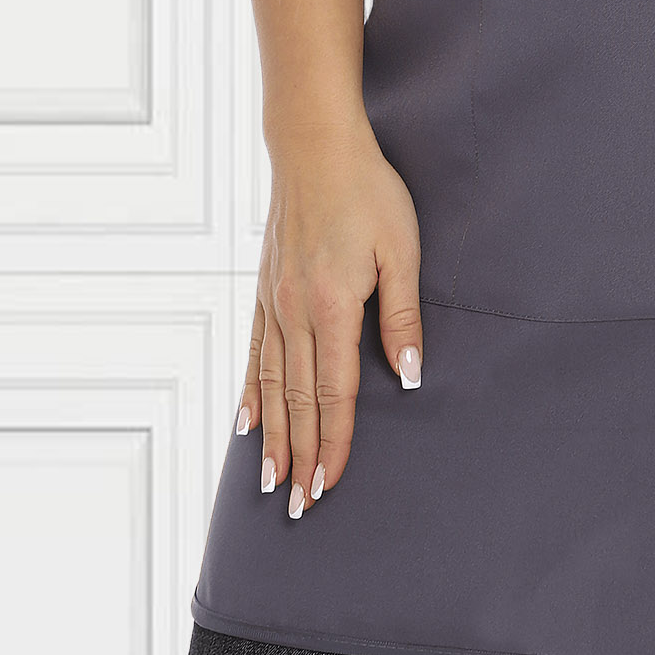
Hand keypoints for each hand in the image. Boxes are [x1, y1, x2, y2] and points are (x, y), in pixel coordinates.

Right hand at [237, 118, 423, 517]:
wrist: (314, 146)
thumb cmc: (368, 191)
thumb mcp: (401, 248)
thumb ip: (403, 315)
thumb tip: (409, 376)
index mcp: (333, 308)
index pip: (335, 394)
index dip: (335, 443)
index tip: (331, 485)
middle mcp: (295, 314)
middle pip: (298, 402)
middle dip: (301, 458)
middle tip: (298, 508)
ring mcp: (273, 303)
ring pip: (271, 386)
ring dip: (272, 439)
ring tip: (270, 482)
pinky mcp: (263, 290)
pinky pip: (254, 354)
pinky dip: (250, 393)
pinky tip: (245, 423)